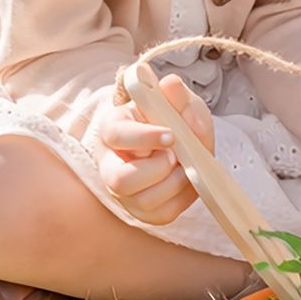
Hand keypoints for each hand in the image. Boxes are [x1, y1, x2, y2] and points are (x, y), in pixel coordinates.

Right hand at [96, 73, 213, 224]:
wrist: (178, 141)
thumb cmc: (171, 119)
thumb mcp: (177, 101)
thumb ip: (175, 95)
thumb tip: (171, 84)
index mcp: (113, 129)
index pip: (116, 135)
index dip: (144, 137)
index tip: (172, 135)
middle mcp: (111, 164)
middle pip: (119, 181)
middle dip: (155, 170)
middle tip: (176, 156)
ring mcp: (124, 192)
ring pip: (142, 201)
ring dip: (174, 183)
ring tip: (186, 164)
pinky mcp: (143, 211)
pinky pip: (162, 214)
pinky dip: (183, 197)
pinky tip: (189, 178)